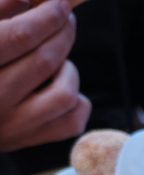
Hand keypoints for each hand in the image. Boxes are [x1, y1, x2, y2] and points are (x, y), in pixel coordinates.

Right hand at [0, 0, 90, 151]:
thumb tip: (26, 0)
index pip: (21, 36)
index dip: (48, 16)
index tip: (61, 5)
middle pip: (45, 60)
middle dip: (63, 34)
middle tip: (66, 21)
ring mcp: (12, 124)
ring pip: (64, 94)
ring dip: (69, 70)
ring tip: (56, 60)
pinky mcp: (27, 139)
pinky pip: (72, 122)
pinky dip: (78, 102)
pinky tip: (61, 87)